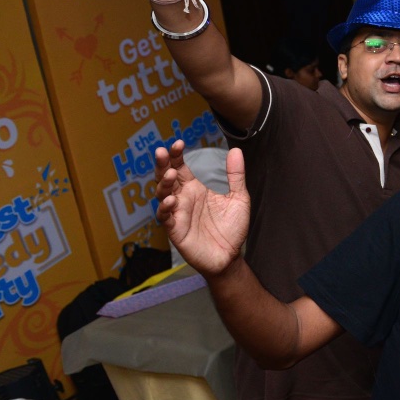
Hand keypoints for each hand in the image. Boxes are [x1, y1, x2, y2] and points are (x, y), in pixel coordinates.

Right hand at [153, 141, 248, 276]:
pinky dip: (166, 208)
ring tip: (171, 174)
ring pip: (162, 195)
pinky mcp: (176, 230)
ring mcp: (177, 214)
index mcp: (195, 189)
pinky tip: (172, 200)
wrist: (231, 256)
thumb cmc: (232, 228)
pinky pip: (165, 217)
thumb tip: (236, 150)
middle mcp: (183, 199)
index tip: (177, 143)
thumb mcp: (239, 198)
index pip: (179, 167)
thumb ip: (236, 175)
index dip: (175, 155)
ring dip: (163, 184)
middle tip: (161, 152)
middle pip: (166, 178)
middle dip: (162, 164)